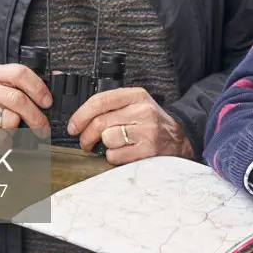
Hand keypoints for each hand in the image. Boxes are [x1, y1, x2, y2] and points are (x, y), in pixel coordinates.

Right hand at [0, 64, 52, 148]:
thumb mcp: (0, 91)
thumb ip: (22, 86)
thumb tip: (55, 78)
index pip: (19, 73)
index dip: (38, 88)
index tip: (47, 102)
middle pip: (17, 99)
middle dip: (35, 116)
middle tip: (43, 128)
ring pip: (9, 119)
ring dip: (14, 130)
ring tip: (5, 130)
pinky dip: (4, 142)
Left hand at [66, 87, 192, 163]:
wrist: (179, 138)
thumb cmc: (151, 122)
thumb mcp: (137, 105)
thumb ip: (113, 106)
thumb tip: (80, 118)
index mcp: (136, 96)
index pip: (101, 100)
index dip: (81, 114)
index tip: (73, 126)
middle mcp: (142, 110)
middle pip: (100, 123)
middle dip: (86, 136)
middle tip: (85, 142)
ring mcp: (146, 130)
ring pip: (107, 139)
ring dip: (104, 146)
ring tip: (113, 145)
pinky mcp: (147, 150)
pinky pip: (115, 155)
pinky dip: (113, 157)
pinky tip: (123, 153)